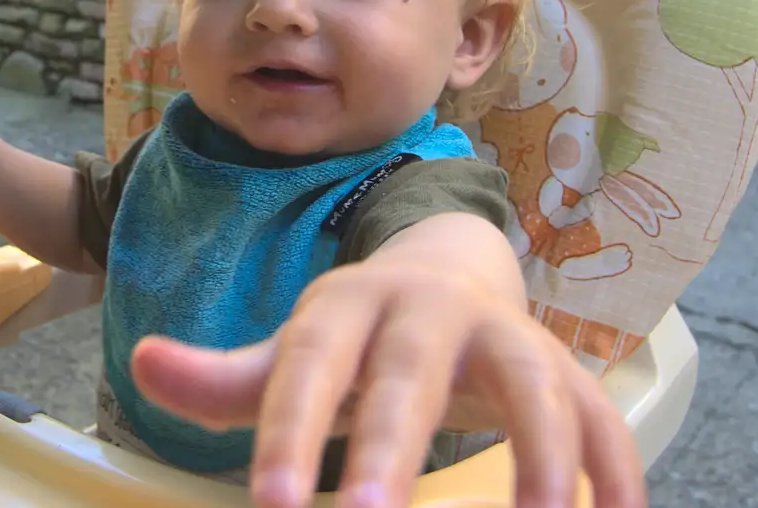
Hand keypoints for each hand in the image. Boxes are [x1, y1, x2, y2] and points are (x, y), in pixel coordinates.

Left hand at [130, 254, 644, 507]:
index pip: (308, 363)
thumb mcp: (294, 348)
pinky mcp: (566, 369)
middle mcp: (430, 315)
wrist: (451, 273)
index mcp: (350, 307)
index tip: (265, 505)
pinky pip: (601, 421)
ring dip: (538, 458)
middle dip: (389, 450)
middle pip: (410, 377)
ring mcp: (507, 338)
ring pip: (534, 387)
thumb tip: (142, 363)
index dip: (284, 431)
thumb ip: (227, 377)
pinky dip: (615, 474)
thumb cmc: (358, 336)